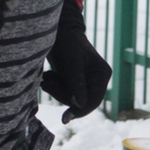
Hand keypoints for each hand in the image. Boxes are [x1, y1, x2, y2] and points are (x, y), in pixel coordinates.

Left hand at [41, 0, 110, 122]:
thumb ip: (76, 84)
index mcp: (102, 74)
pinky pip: (64, 93)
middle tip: (47, 83)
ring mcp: (86, 80)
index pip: (93, 101)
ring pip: (70, 99)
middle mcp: (97, 79)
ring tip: (47, 77)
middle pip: (80, 102)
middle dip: (62, 95)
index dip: (79, 111)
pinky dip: (55, 87)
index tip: (65, 118)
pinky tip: (49, 76)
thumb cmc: (65, 42)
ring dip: (56, 90)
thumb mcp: (70, 63)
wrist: (56, 30)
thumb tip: (80, 106)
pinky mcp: (74, 80)